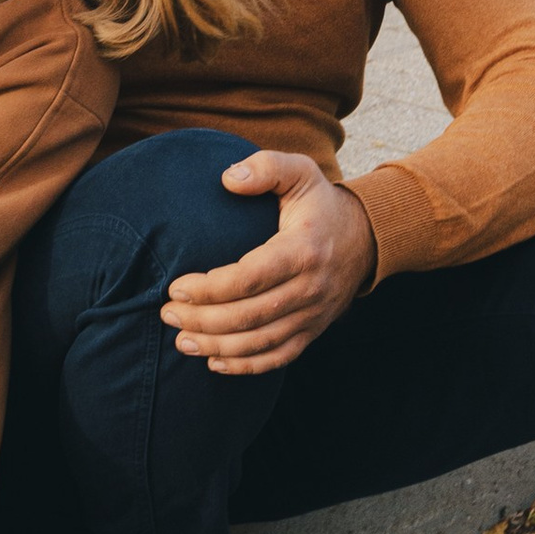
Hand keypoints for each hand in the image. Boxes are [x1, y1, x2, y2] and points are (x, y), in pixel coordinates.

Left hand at [161, 148, 378, 376]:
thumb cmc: (320, 204)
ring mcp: (313, 314)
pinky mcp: (313, 330)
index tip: (176, 287)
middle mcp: (310, 288)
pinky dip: (246, 366)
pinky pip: (279, 357)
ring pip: (261, 342)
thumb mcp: (300, 172)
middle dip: (203, 320)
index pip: (250, 278)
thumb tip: (227, 178)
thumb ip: (266, 168)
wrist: (366, 238)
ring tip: (181, 340)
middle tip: (167, 313)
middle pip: (250, 316)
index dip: (210, 288)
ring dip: (217, 347)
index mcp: (302, 250)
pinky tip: (214, 362)